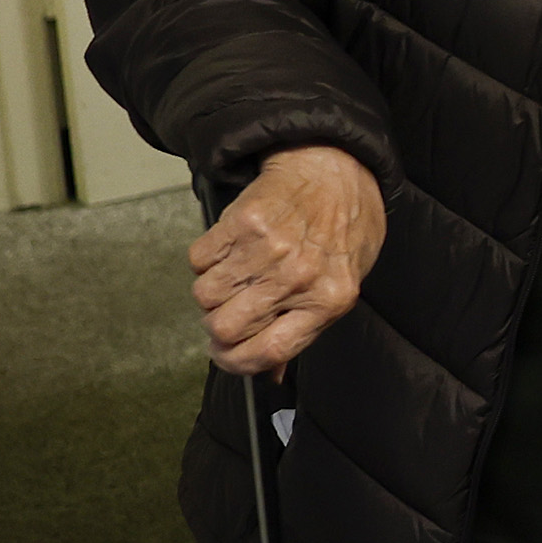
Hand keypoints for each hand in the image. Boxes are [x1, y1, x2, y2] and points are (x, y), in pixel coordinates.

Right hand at [192, 144, 385, 374]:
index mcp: (328, 300)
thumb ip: (305, 330)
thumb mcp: (342, 285)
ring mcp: (269, 248)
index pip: (268, 352)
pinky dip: (206, 260)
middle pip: (225, 327)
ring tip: (236, 274)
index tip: (227, 356)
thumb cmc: (343, 228)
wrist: (334, 168)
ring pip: (204, 295)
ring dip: (211, 292)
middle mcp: (297, 277)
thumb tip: (270, 374)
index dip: (236, 363)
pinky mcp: (242, 222)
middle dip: (217, 328)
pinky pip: (199, 260)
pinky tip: (232, 249)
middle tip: (228, 313)